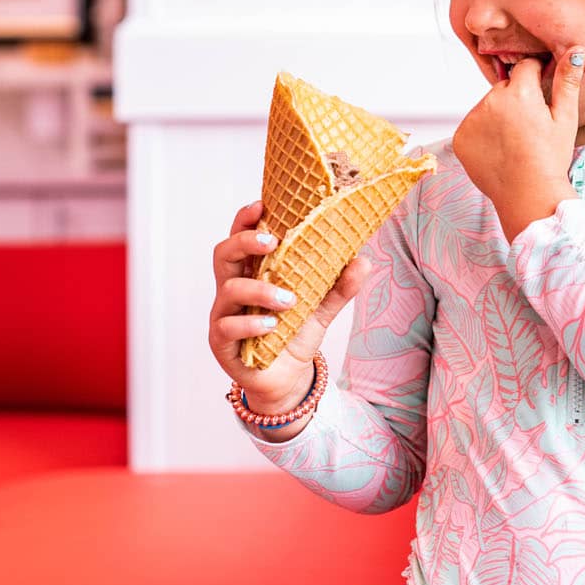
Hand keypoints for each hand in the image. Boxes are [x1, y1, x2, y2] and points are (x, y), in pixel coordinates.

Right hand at [207, 199, 371, 409]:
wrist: (288, 378)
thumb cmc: (296, 334)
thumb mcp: (322, 307)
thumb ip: (340, 285)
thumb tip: (363, 260)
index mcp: (252, 271)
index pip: (240, 237)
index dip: (246, 220)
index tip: (263, 205)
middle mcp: (232, 288)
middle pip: (223, 253)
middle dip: (245, 241)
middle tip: (274, 242)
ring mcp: (223, 315)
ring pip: (228, 289)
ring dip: (259, 290)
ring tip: (289, 299)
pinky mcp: (221, 342)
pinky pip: (227, 327)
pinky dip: (250, 323)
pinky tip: (272, 326)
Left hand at [453, 46, 584, 241]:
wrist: (528, 197)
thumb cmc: (550, 159)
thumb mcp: (565, 119)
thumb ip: (567, 81)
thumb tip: (576, 50)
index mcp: (519, 92)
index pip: (525, 68)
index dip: (535, 80)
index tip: (539, 102)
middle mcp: (491, 101)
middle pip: (504, 88)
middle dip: (515, 99)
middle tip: (529, 127)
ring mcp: (472, 120)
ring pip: (487, 106)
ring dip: (497, 116)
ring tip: (514, 141)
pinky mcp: (460, 137)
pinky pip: (473, 125)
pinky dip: (482, 134)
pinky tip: (498, 150)